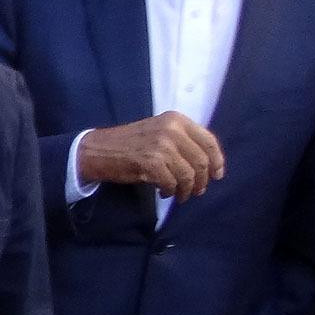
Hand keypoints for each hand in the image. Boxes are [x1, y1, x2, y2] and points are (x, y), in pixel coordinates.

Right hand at [77, 114, 225, 198]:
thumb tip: (207, 163)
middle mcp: (172, 130)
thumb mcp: (159, 131)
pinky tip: (164, 193)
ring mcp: (161, 146)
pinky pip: (172, 183)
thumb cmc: (129, 143)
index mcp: (176, 120)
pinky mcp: (151, 163)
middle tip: (198, 190)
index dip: (217, 160)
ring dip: (187, 190)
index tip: (216, 175)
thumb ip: (182, 140)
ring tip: (180, 195)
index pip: (208, 141)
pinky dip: (171, 192)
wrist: (98, 150)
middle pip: (201, 161)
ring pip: (188, 175)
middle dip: (202, 180)